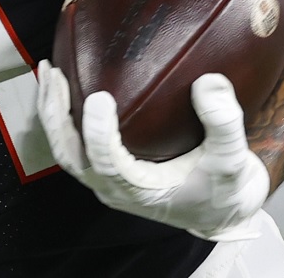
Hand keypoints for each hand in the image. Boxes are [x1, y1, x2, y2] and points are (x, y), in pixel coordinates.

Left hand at [35, 62, 267, 239]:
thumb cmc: (226, 190)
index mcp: (140, 192)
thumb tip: (209, 82)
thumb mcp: (235, 160)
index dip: (97, 133)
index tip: (99, 97)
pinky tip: (65, 83)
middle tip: (54, 73)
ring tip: (49, 71)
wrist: (223, 212)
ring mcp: (106, 181)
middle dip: (56, 115)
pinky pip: (74, 144)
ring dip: (53, 112)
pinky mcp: (107, 170)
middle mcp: (115, 189)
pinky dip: (63, 115)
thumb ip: (225, 124)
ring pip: (66, 149)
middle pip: (70, 154)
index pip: (107, 164)